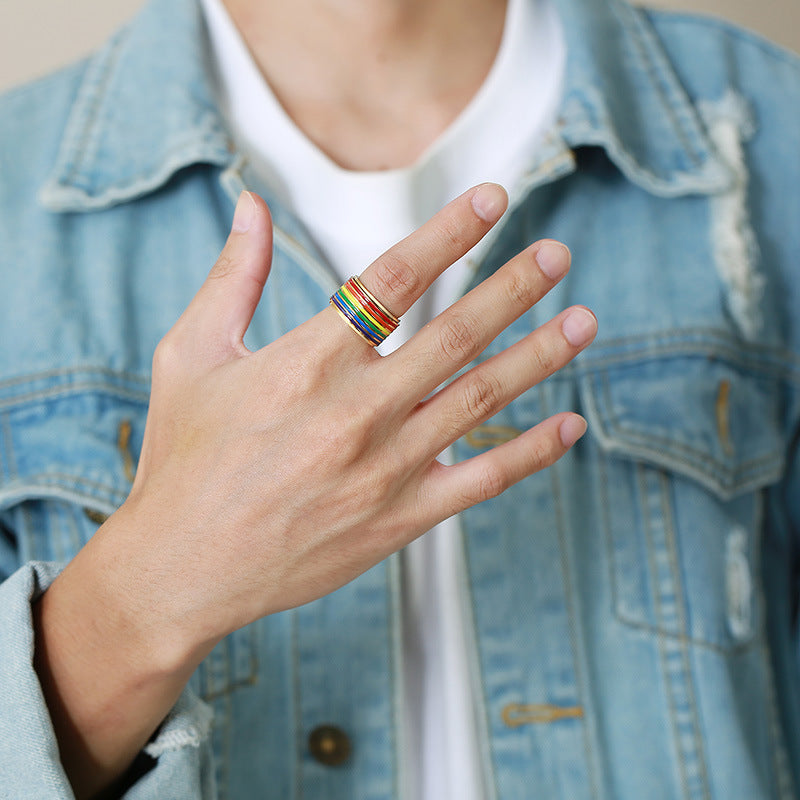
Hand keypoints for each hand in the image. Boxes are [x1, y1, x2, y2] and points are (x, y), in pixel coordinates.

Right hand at [109, 185, 596, 649]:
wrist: (184, 569)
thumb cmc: (184, 458)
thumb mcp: (192, 356)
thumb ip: (233, 277)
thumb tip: (250, 203)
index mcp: (306, 360)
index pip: (394, 277)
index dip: (449, 231)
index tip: (493, 197)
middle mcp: (357, 410)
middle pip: (456, 333)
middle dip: (514, 287)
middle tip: (558, 254)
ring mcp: (386, 467)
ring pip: (481, 399)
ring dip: (538, 356)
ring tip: (583, 321)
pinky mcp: (402, 517)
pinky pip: (482, 479)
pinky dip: (531, 453)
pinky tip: (569, 425)